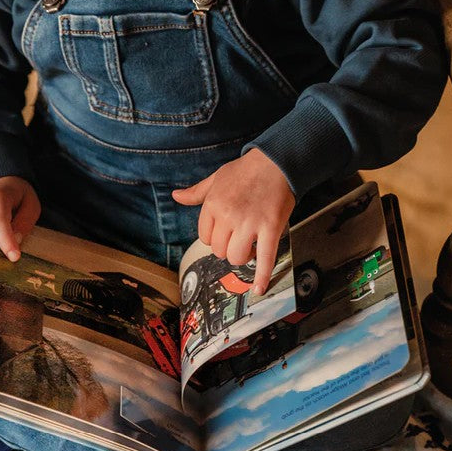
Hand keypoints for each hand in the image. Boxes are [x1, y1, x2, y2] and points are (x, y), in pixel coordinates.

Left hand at [172, 149, 294, 293]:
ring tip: (250, 247)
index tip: (225, 232)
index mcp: (213, 205)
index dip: (215, 237)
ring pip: (237, 257)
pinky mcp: (270, 228)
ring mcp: (250, 224)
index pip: (205, 237)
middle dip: (228, 248)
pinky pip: (265, 258)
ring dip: (242, 257)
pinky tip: (259, 289)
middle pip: (219, 250)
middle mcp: (228, 216)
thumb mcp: (216, 178)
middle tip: (239, 238)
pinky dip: (262, 276)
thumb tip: (176, 196)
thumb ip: (196, 192)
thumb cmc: (245, 170)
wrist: (275, 162)